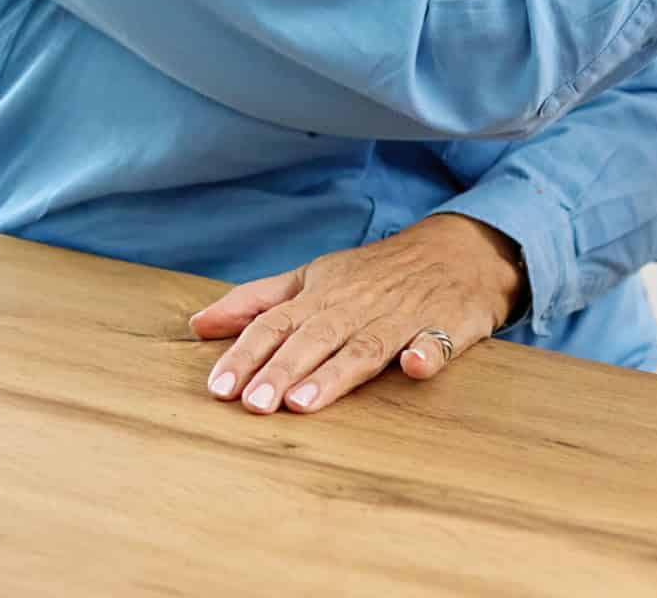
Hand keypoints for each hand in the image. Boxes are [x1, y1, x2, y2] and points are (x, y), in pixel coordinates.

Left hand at [188, 213, 522, 413]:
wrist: (459, 250)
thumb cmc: (375, 273)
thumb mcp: (312, 277)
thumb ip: (256, 302)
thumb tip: (197, 325)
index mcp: (322, 294)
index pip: (276, 323)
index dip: (247, 354)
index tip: (219, 388)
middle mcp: (357, 305)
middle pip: (315, 338)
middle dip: (283, 369)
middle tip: (254, 405)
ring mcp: (403, 315)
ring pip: (366, 345)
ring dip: (337, 372)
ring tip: (305, 402)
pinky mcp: (448, 324)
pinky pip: (438, 340)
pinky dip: (427, 352)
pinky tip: (415, 366)